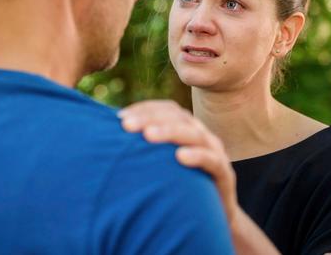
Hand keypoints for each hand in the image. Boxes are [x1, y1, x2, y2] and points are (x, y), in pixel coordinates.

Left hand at [118, 100, 239, 225]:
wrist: (212, 220)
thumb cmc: (179, 189)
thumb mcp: (160, 168)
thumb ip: (143, 152)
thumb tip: (105, 142)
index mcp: (186, 130)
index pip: (166, 109)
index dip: (144, 109)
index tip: (119, 118)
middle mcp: (201, 136)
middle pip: (178, 118)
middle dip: (151, 118)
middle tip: (126, 125)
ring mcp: (215, 153)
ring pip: (194, 134)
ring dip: (170, 132)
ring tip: (148, 135)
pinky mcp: (225, 175)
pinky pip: (212, 161)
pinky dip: (197, 156)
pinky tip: (180, 157)